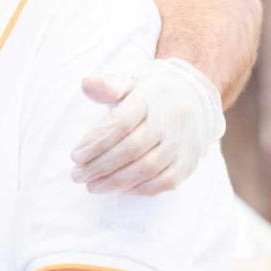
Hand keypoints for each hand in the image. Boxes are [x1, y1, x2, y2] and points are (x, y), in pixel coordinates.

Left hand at [70, 58, 223, 194]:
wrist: (195, 96)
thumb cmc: (151, 91)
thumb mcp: (130, 80)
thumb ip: (108, 85)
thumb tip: (87, 84)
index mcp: (151, 97)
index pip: (121, 123)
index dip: (96, 142)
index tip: (75, 156)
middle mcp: (170, 120)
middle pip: (132, 149)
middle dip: (100, 166)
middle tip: (77, 175)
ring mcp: (182, 142)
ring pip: (147, 169)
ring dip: (116, 182)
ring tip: (92, 186)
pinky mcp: (188, 161)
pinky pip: (165, 182)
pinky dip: (139, 189)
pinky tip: (118, 189)